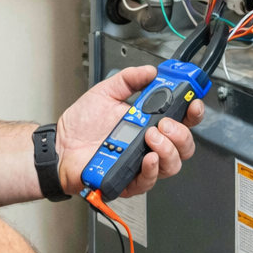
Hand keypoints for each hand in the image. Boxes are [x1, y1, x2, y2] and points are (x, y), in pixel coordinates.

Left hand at [56, 65, 202, 199]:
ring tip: (152, 136)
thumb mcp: (105, 92)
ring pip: (172, 164)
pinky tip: (148, 157)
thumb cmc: (80, 125)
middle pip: (184, 145)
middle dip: (182, 133)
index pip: (181, 119)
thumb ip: (128, 79)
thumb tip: (150, 72)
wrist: (59, 146)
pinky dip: (152, 169)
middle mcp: (148, 145)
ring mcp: (140, 164)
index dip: (192, 112)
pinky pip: (148, 180)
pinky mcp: (128, 180)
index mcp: (148, 122)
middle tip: (166, 123)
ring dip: (169, 149)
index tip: (193, 101)